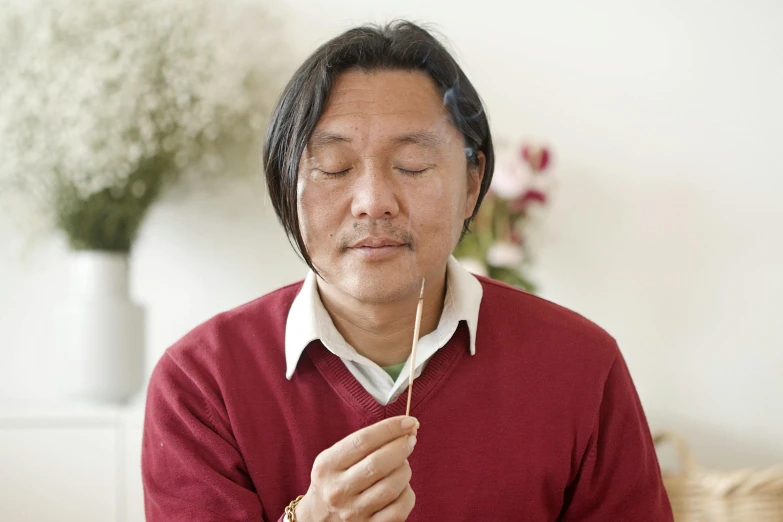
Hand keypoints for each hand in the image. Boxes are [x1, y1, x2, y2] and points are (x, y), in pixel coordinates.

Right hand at [296, 416, 418, 521]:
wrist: (319, 519)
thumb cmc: (334, 481)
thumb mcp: (335, 459)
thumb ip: (364, 443)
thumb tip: (403, 428)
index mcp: (328, 466)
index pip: (363, 441)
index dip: (390, 428)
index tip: (409, 421)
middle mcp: (338, 490)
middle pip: (378, 463)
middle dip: (402, 447)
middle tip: (410, 440)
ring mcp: (353, 512)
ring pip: (393, 485)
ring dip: (404, 470)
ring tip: (401, 465)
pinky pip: (400, 508)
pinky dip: (407, 493)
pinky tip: (400, 488)